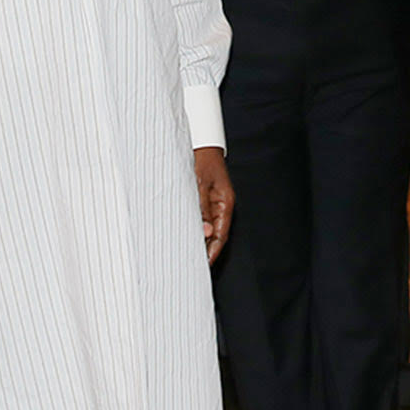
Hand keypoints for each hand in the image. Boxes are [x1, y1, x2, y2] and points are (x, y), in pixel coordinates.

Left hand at [194, 146, 233, 262]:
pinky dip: (195, 229)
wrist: (199, 142)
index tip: (203, 266)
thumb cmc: (201, 159)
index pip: (221, 235)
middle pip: (215, 235)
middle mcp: (221, 206)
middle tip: (191, 266)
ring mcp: (213, 203)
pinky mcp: (204, 199)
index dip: (212, 252)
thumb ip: (202, 208)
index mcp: (225, 203)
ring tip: (185, 256)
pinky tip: (184, 236)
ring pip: (208, 228)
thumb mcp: (199, 183)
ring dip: (199, 241)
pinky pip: (201, 219)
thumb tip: (206, 233)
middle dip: (205, 251)